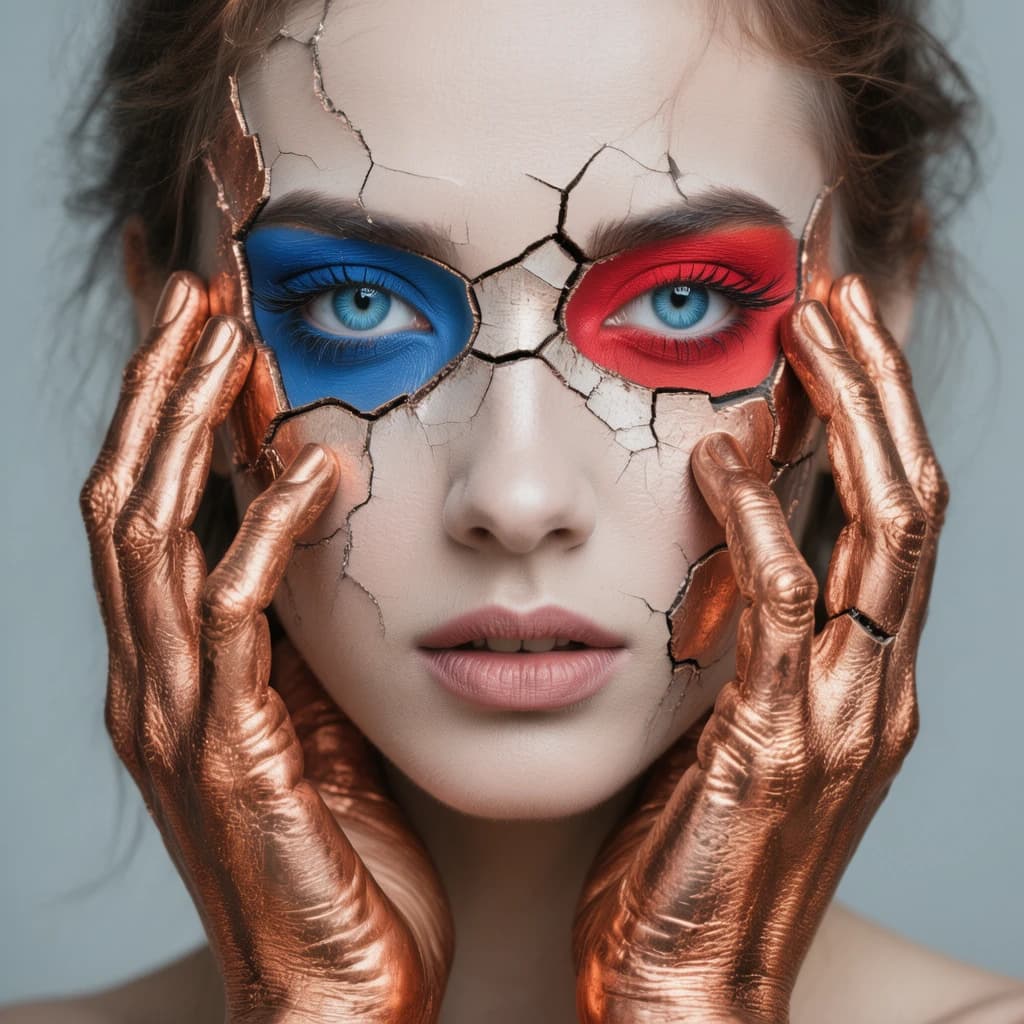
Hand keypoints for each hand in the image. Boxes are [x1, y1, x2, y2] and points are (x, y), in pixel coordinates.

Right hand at [80, 272, 452, 1023]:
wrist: (338, 991)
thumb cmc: (342, 853)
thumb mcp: (314, 717)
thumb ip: (295, 633)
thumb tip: (316, 535)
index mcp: (177, 665)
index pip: (151, 503)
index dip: (160, 404)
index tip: (190, 313)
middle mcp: (153, 677)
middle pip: (126, 494)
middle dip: (155, 385)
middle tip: (193, 281)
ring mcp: (177, 716)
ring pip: (151, 538)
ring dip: (183, 429)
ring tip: (223, 331)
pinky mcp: (228, 755)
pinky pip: (235, 620)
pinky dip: (264, 535)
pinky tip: (308, 469)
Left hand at [572, 274, 946, 1023]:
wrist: (683, 990)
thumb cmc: (689, 857)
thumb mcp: (729, 728)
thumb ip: (741, 637)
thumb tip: (722, 536)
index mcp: (863, 679)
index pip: (888, 517)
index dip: (873, 415)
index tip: (832, 331)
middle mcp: (876, 686)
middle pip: (909, 501)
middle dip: (879, 387)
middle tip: (835, 291)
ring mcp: (841, 716)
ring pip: (880, 535)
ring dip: (847, 420)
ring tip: (806, 325)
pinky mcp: (777, 748)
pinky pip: (785, 612)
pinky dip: (761, 525)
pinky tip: (725, 455)